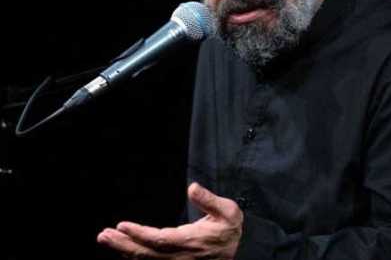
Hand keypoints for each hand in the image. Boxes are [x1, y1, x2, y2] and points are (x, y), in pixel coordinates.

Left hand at [97, 182, 242, 258]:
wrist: (238, 248)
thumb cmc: (230, 228)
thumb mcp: (228, 211)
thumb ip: (209, 199)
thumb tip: (191, 187)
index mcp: (190, 240)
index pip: (160, 240)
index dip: (140, 234)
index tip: (122, 226)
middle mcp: (180, 254)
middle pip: (146, 253)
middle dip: (123, 244)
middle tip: (103, 235)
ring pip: (145, 259)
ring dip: (123, 249)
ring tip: (105, 238)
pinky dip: (133, 255)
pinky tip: (122, 247)